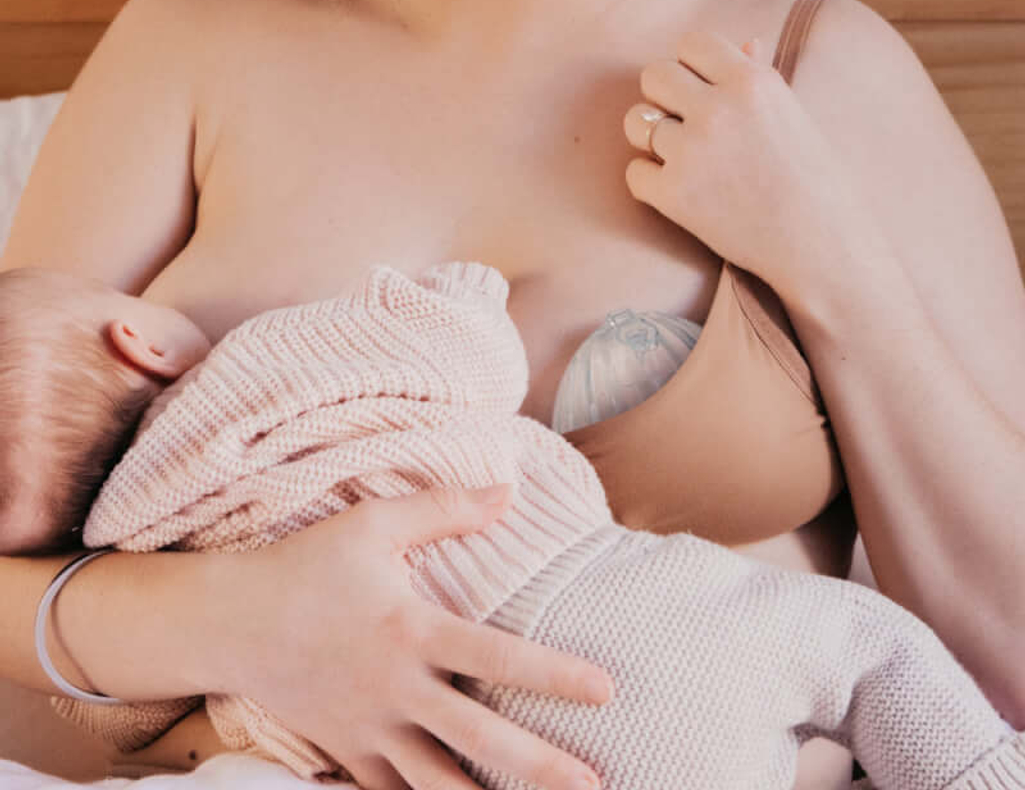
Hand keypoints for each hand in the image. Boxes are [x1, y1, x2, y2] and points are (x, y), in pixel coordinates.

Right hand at [218, 486, 613, 789]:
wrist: (232, 620)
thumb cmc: (307, 565)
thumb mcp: (375, 524)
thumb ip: (445, 509)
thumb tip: (508, 494)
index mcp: (412, 631)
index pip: (498, 657)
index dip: (555, 675)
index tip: (606, 690)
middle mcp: (398, 690)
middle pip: (480, 741)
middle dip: (541, 769)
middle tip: (595, 786)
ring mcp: (370, 731)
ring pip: (438, 786)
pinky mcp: (347, 752)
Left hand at [623, 31, 877, 300]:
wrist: (820, 245)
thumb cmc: (814, 180)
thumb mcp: (794, 116)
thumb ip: (760, 76)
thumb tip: (745, 43)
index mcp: (751, 81)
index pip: (691, 43)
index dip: (691, 67)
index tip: (703, 92)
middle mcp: (717, 110)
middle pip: (653, 75)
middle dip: (663, 97)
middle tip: (685, 124)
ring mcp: (691, 152)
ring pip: (636, 124)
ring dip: (653, 140)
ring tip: (686, 159)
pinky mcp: (672, 195)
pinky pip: (634, 173)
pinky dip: (651, 183)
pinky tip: (682, 192)